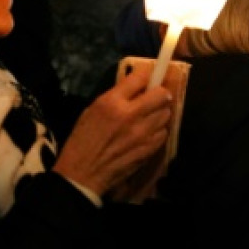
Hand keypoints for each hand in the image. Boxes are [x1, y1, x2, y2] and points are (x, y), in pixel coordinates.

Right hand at [54, 65, 171, 197]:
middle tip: (154, 98)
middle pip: (162, 94)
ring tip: (149, 117)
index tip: (148, 77)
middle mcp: (131, 114)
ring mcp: (143, 133)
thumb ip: (115, 97)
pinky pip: (164, 132)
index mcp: (112, 102)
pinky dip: (158, 131)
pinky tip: (148, 134)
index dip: (147, 75)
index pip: (141, 77)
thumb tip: (136, 88)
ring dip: (160, 112)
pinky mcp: (149, 148)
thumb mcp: (92, 110)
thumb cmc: (82, 141)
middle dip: (159, 93)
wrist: (82, 174)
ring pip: (166, 113)